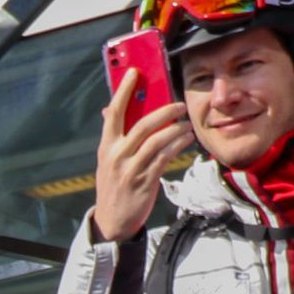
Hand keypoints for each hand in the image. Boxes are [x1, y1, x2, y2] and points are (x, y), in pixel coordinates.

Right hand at [86, 72, 193, 243]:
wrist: (113, 221)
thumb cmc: (114, 187)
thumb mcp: (107, 161)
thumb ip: (112, 137)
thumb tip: (109, 110)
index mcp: (106, 147)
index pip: (113, 113)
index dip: (124, 91)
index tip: (134, 72)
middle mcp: (116, 156)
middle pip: (141, 125)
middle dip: (163, 111)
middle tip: (179, 103)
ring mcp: (131, 169)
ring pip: (156, 141)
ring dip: (175, 129)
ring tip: (187, 123)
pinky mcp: (145, 181)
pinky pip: (164, 158)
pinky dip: (177, 145)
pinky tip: (186, 139)